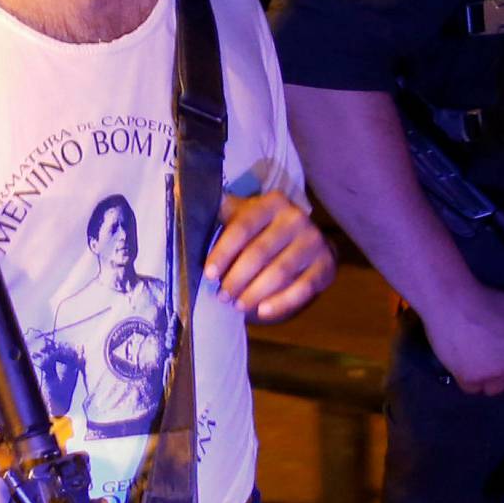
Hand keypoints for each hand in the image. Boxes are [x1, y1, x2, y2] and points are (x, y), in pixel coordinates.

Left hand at [205, 191, 336, 323]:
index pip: (243, 227)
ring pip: (279, 272)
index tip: (208, 275)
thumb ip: (217, 208)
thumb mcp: (243, 214)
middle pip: (260, 252)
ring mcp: (314, 242)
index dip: (223, 252)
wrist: (308, 243)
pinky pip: (302, 289)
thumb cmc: (264, 231)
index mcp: (272, 203)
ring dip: (255, 293)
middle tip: (222, 296)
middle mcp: (296, 217)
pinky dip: (281, 303)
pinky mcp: (326, 265)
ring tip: (238, 306)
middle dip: (237, 278)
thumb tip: (177, 190)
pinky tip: (263, 312)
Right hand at [424, 284, 503, 416]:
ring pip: (497, 389)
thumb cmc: (487, 300)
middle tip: (496, 350)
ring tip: (478, 351)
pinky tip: (465, 357)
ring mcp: (495, 373)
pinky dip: (471, 378)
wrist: (451, 300)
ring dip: (491, 377)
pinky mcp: (472, 380)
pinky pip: (476, 389)